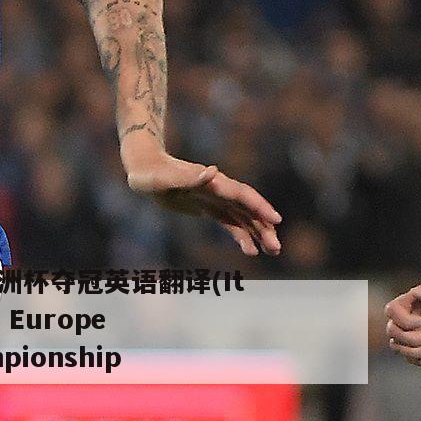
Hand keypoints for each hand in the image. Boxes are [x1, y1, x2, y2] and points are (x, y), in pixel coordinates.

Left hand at [123, 145, 281, 255]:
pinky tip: (252, 251)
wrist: (145, 169)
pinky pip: (230, 223)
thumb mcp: (164, 178)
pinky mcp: (208, 208)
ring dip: (258, 233)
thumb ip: (187, 177)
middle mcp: (219, 189)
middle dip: (264, 226)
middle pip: (248, 208)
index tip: (276, 220)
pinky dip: (242, 236)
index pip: (242, 195)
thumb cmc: (151, 174)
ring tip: (273, 251)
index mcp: (212, 183)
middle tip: (276, 247)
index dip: (259, 207)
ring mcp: (215, 199)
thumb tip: (213, 171)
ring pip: (243, 217)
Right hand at [385, 276, 420, 364]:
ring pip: (396, 347)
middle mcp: (408, 317)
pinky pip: (409, 359)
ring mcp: (412, 333)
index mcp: (412, 301)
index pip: (391, 310)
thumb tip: (414, 292)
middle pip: (391, 331)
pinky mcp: (420, 347)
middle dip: (411, 338)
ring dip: (415, 351)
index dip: (404, 320)